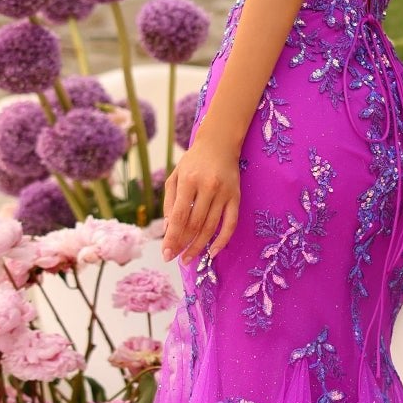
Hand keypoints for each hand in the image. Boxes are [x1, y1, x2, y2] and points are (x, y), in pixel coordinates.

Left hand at [161, 122, 241, 262]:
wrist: (220, 143)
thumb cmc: (193, 161)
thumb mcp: (175, 176)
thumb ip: (169, 202)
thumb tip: (167, 229)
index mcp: (188, 181)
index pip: (179, 216)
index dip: (172, 237)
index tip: (166, 253)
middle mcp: (207, 187)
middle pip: (194, 224)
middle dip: (184, 245)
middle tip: (176, 259)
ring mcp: (224, 193)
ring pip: (211, 227)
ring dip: (199, 246)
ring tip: (189, 258)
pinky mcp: (236, 197)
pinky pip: (230, 224)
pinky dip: (222, 240)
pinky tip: (213, 252)